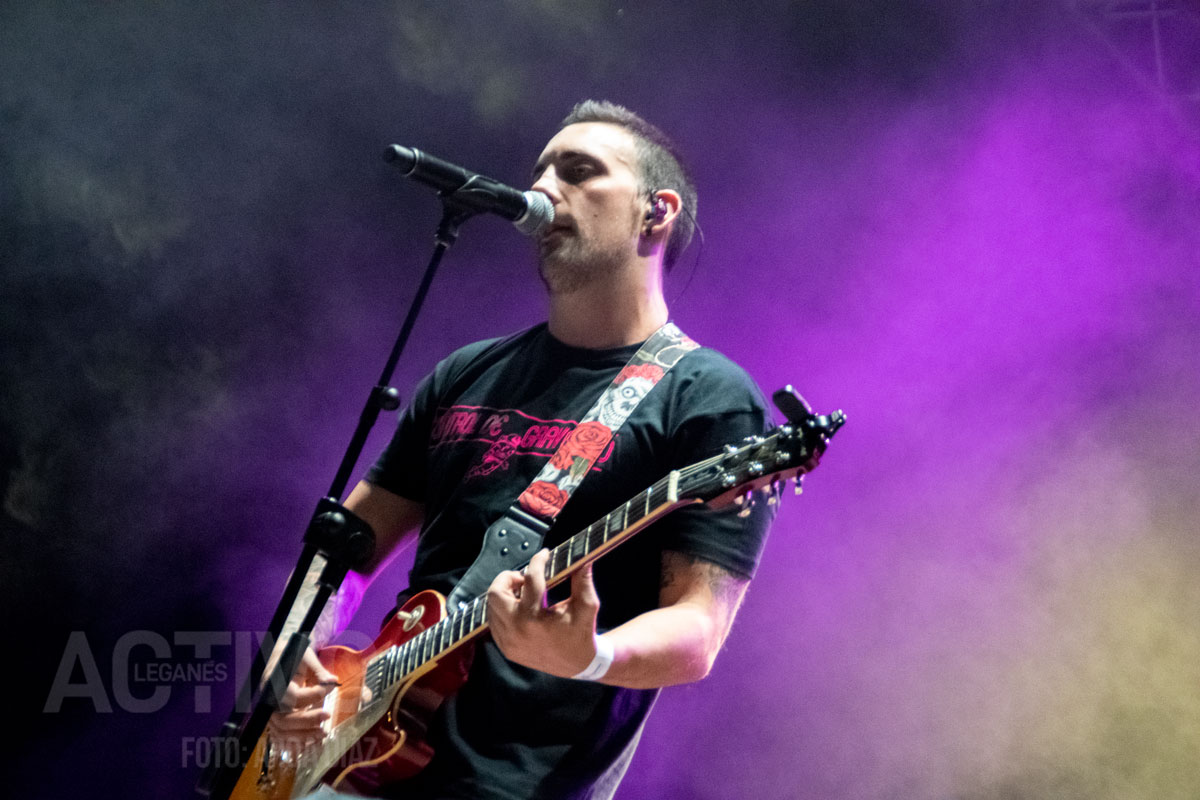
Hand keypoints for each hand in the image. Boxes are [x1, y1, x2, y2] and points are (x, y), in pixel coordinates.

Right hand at [266, 647, 337, 747]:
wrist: (281, 655)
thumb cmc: (295, 655)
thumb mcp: (307, 657)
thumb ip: (318, 671)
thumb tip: (333, 681)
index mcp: (275, 681)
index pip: (293, 696)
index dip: (313, 694)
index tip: (331, 686)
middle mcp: (269, 698)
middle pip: (284, 718)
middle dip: (306, 720)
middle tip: (327, 715)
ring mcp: (271, 709)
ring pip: (282, 730)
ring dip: (303, 734)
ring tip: (323, 732)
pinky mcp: (276, 716)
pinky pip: (282, 733)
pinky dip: (297, 738)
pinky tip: (314, 738)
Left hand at [487, 549, 601, 678]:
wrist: (577, 666)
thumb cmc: (582, 632)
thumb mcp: (587, 606)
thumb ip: (583, 580)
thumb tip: (583, 557)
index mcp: (536, 618)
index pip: (531, 579)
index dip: (538, 561)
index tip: (545, 554)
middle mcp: (517, 630)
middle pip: (496, 592)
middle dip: (508, 578)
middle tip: (524, 579)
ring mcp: (508, 641)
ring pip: (491, 606)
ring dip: (505, 593)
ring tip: (523, 593)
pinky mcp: (505, 648)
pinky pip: (493, 621)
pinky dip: (503, 610)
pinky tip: (519, 608)